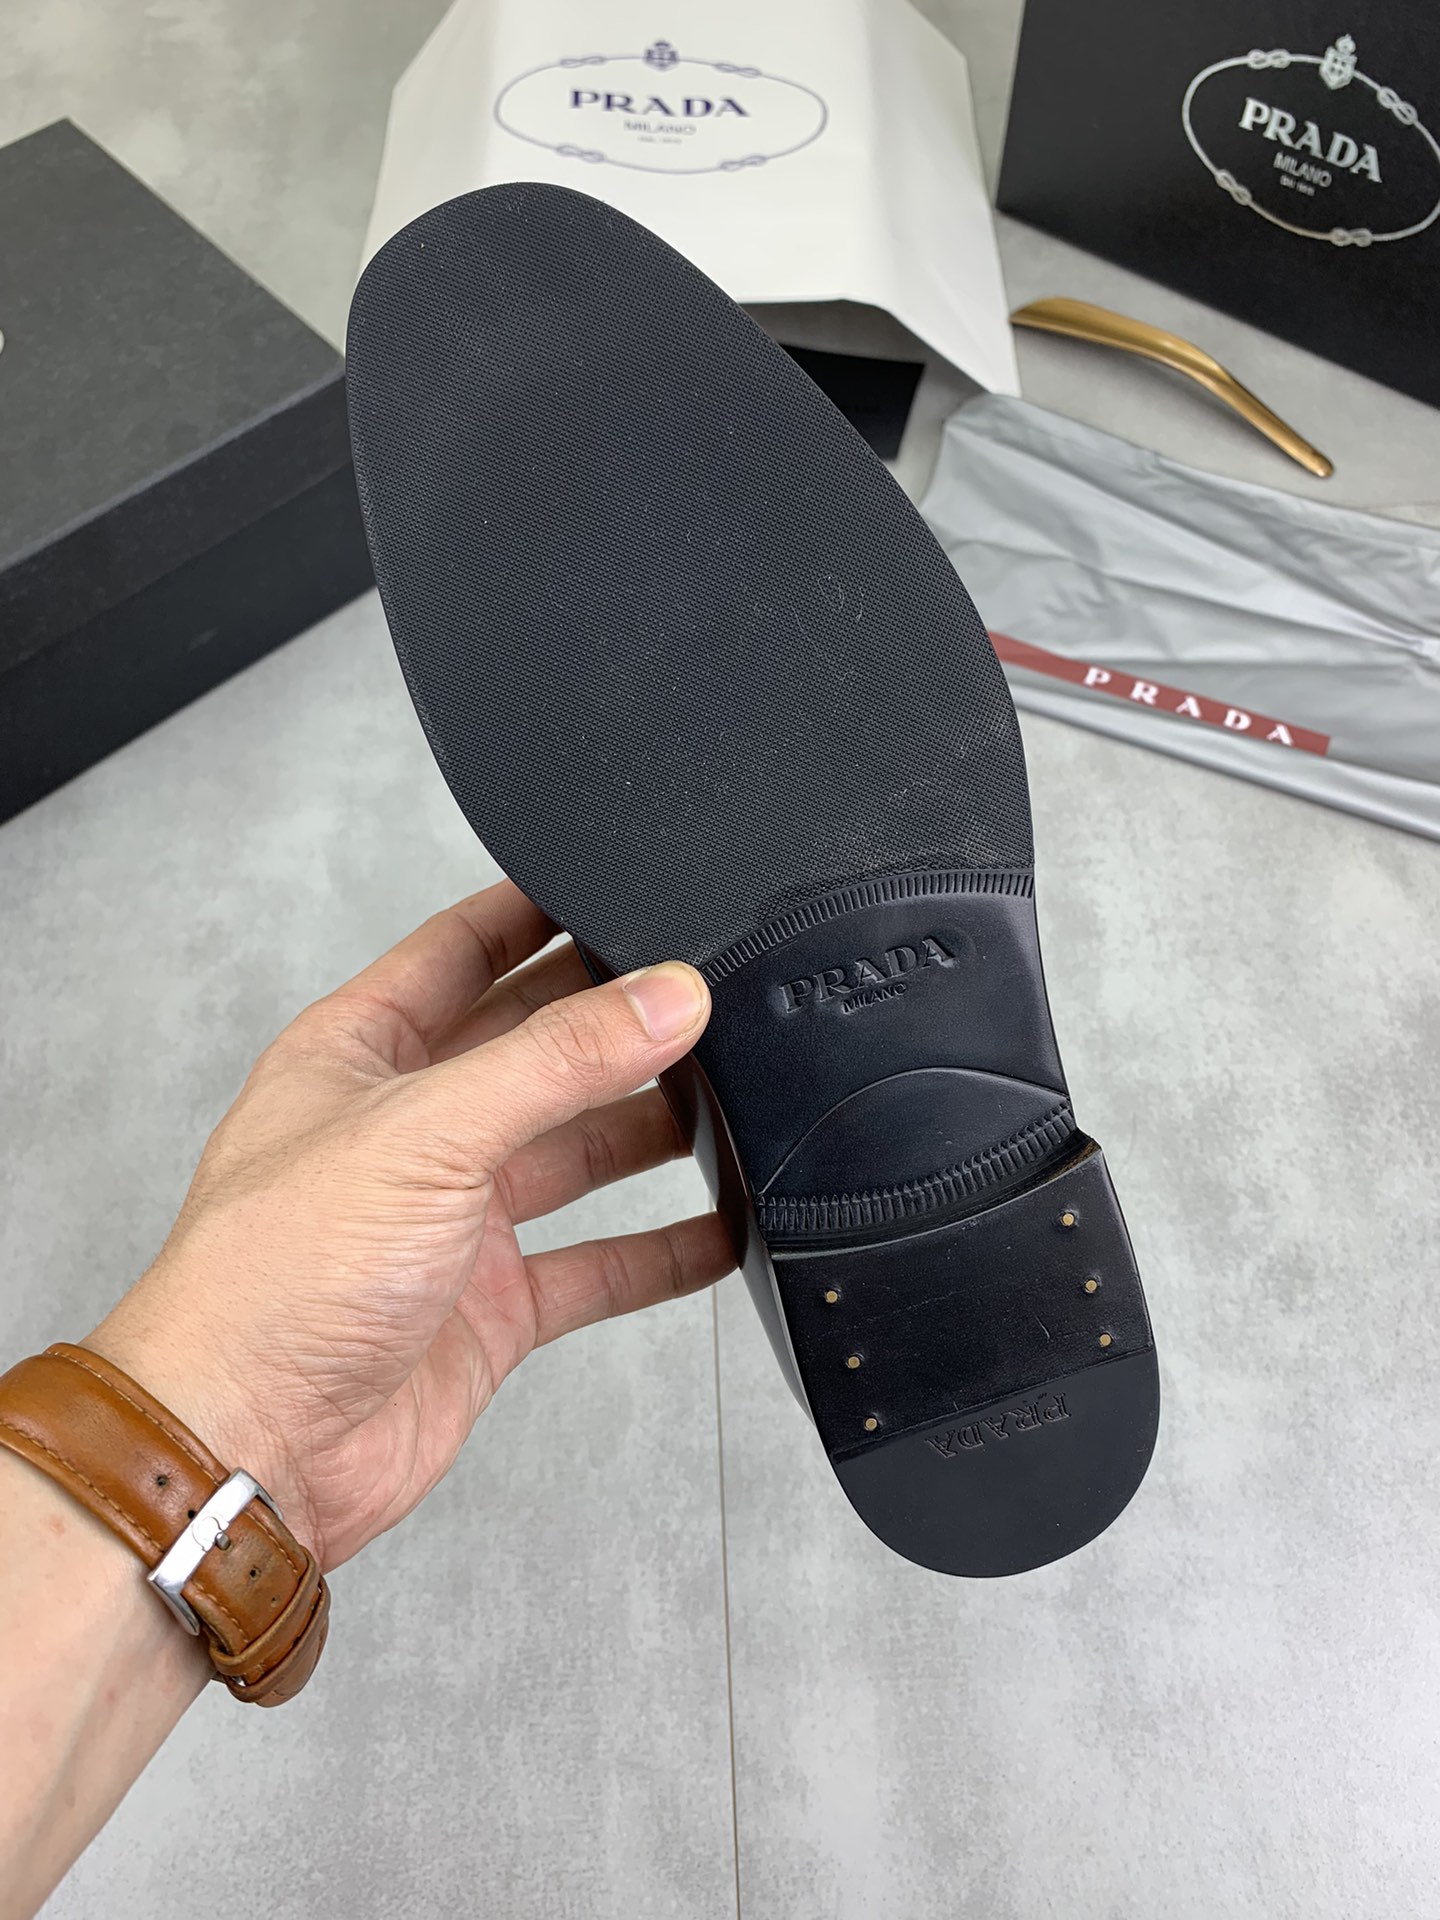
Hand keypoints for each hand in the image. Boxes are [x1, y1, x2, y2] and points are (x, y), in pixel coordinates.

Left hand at [84, 882, 730, 1569]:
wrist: (249, 1450)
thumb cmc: (270, 1282)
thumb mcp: (424, 1133)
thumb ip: (556, 1062)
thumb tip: (666, 997)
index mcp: (360, 1053)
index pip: (462, 949)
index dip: (538, 910)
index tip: (622, 882)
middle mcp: (411, 1127)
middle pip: (536, 1048)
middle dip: (617, 1022)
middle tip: (707, 992)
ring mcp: (455, 1218)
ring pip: (578, 1151)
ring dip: (651, 1128)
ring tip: (738, 1096)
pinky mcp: (493, 1305)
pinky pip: (600, 1261)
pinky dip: (665, 1248)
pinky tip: (725, 1226)